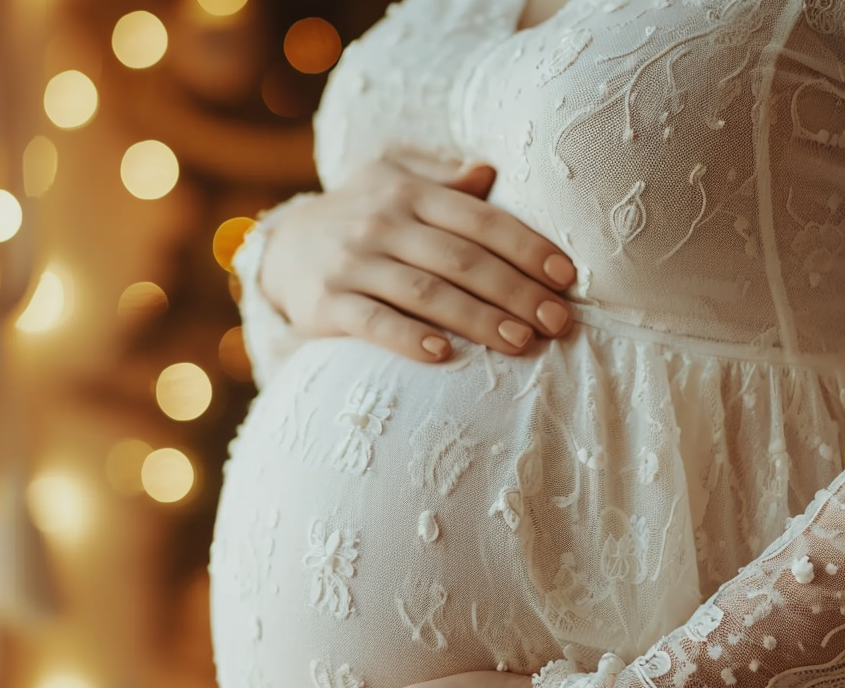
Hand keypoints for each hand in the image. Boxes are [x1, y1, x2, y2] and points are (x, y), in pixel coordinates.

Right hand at [257, 159, 575, 362]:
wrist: (278, 249)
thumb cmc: (357, 216)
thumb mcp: (391, 180)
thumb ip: (442, 179)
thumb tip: (491, 172)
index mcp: (408, 191)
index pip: (480, 219)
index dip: (527, 248)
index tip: (566, 278)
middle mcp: (382, 222)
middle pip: (462, 259)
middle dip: (517, 291)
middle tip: (558, 322)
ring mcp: (352, 263)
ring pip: (426, 293)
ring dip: (479, 319)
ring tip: (522, 343)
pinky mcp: (326, 304)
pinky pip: (373, 323)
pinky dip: (408, 339)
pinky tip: (444, 356)